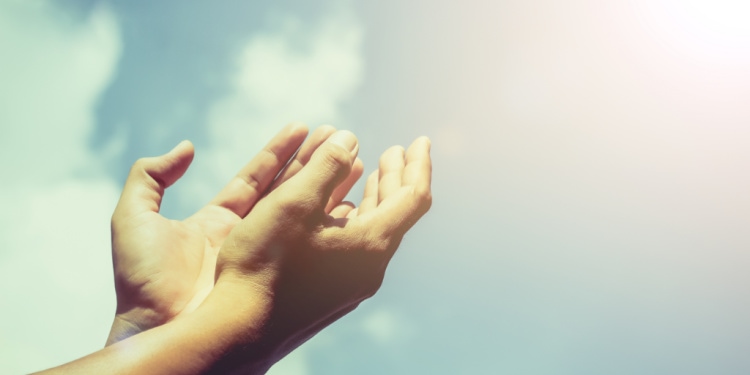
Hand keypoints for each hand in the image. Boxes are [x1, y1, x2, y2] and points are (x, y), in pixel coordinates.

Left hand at [107, 124, 363, 344]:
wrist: (158, 330)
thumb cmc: (143, 281)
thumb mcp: (133, 218)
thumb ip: (150, 177)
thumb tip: (187, 148)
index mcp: (216, 221)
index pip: (255, 178)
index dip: (279, 152)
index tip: (303, 127)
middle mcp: (244, 236)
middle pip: (284, 191)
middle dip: (310, 163)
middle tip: (337, 136)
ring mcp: (263, 256)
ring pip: (301, 213)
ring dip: (325, 186)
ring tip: (352, 160)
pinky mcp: (278, 274)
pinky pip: (306, 243)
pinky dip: (328, 223)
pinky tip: (352, 205)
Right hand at [208, 130, 431, 372]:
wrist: (240, 331)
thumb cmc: (265, 264)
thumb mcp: (294, 203)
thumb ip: (326, 165)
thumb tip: (350, 138)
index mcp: (372, 244)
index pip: (414, 197)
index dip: (419, 164)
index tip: (420, 140)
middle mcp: (370, 267)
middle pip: (395, 213)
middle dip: (396, 177)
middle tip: (396, 152)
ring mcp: (351, 284)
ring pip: (374, 231)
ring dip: (375, 197)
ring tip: (372, 173)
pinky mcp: (330, 294)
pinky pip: (356, 247)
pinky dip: (355, 218)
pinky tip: (339, 211)